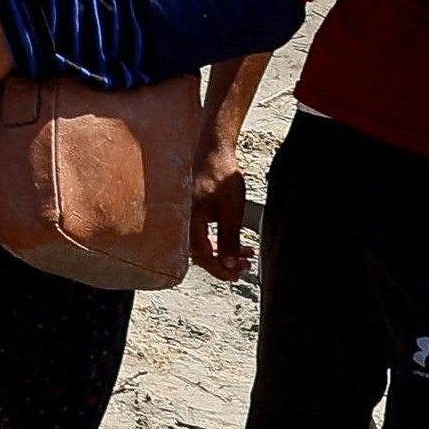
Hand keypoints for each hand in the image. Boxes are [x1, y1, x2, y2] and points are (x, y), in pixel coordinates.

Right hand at [190, 137, 251, 281]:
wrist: (213, 151)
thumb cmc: (220, 176)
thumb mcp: (231, 211)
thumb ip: (228, 240)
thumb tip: (229, 265)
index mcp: (189, 222)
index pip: (202, 256)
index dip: (219, 269)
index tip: (235, 276)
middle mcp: (183, 222)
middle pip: (201, 253)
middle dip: (224, 262)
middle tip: (244, 267)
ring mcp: (186, 217)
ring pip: (203, 244)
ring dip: (224, 251)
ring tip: (245, 253)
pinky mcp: (191, 212)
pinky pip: (202, 233)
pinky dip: (218, 240)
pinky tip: (233, 241)